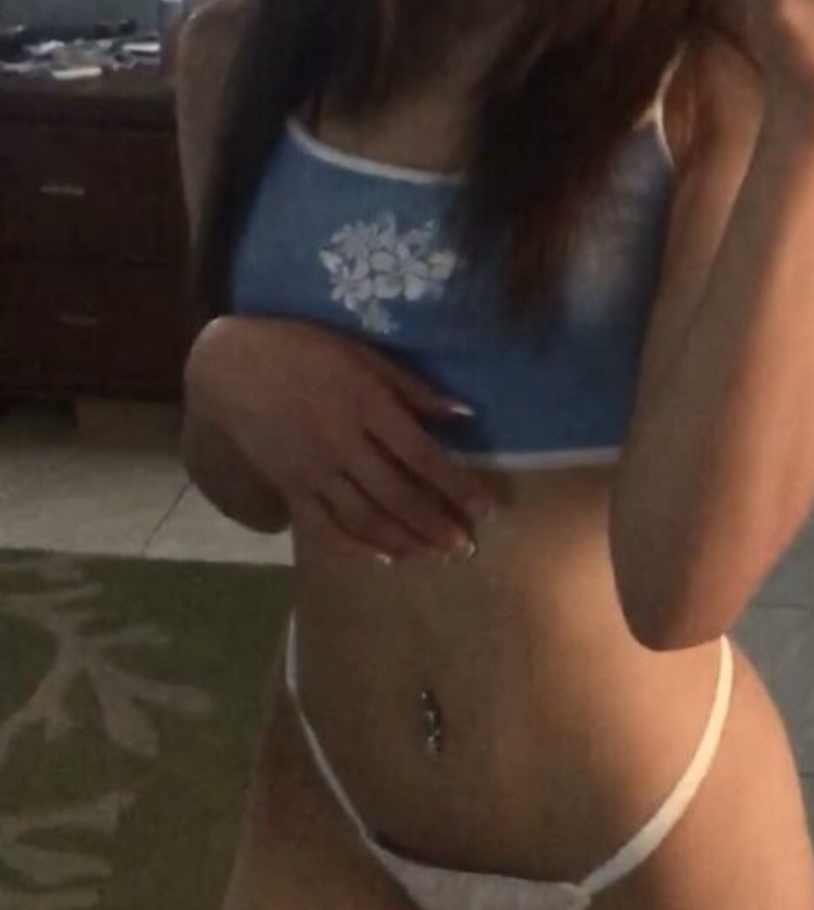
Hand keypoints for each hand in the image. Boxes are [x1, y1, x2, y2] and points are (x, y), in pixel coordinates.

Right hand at [184, 315, 495, 561]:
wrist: (231, 368)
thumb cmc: (304, 351)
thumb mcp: (362, 353)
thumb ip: (412, 387)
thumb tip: (463, 414)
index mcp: (366, 405)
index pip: (422, 455)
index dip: (457, 485)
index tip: (487, 509)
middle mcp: (342, 443)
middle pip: (398, 494)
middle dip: (436, 524)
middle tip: (466, 547)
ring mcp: (313, 470)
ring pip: (365, 517)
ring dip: (405, 541)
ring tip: (436, 555)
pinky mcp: (289, 487)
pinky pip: (325, 527)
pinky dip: (356, 547)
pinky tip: (384, 559)